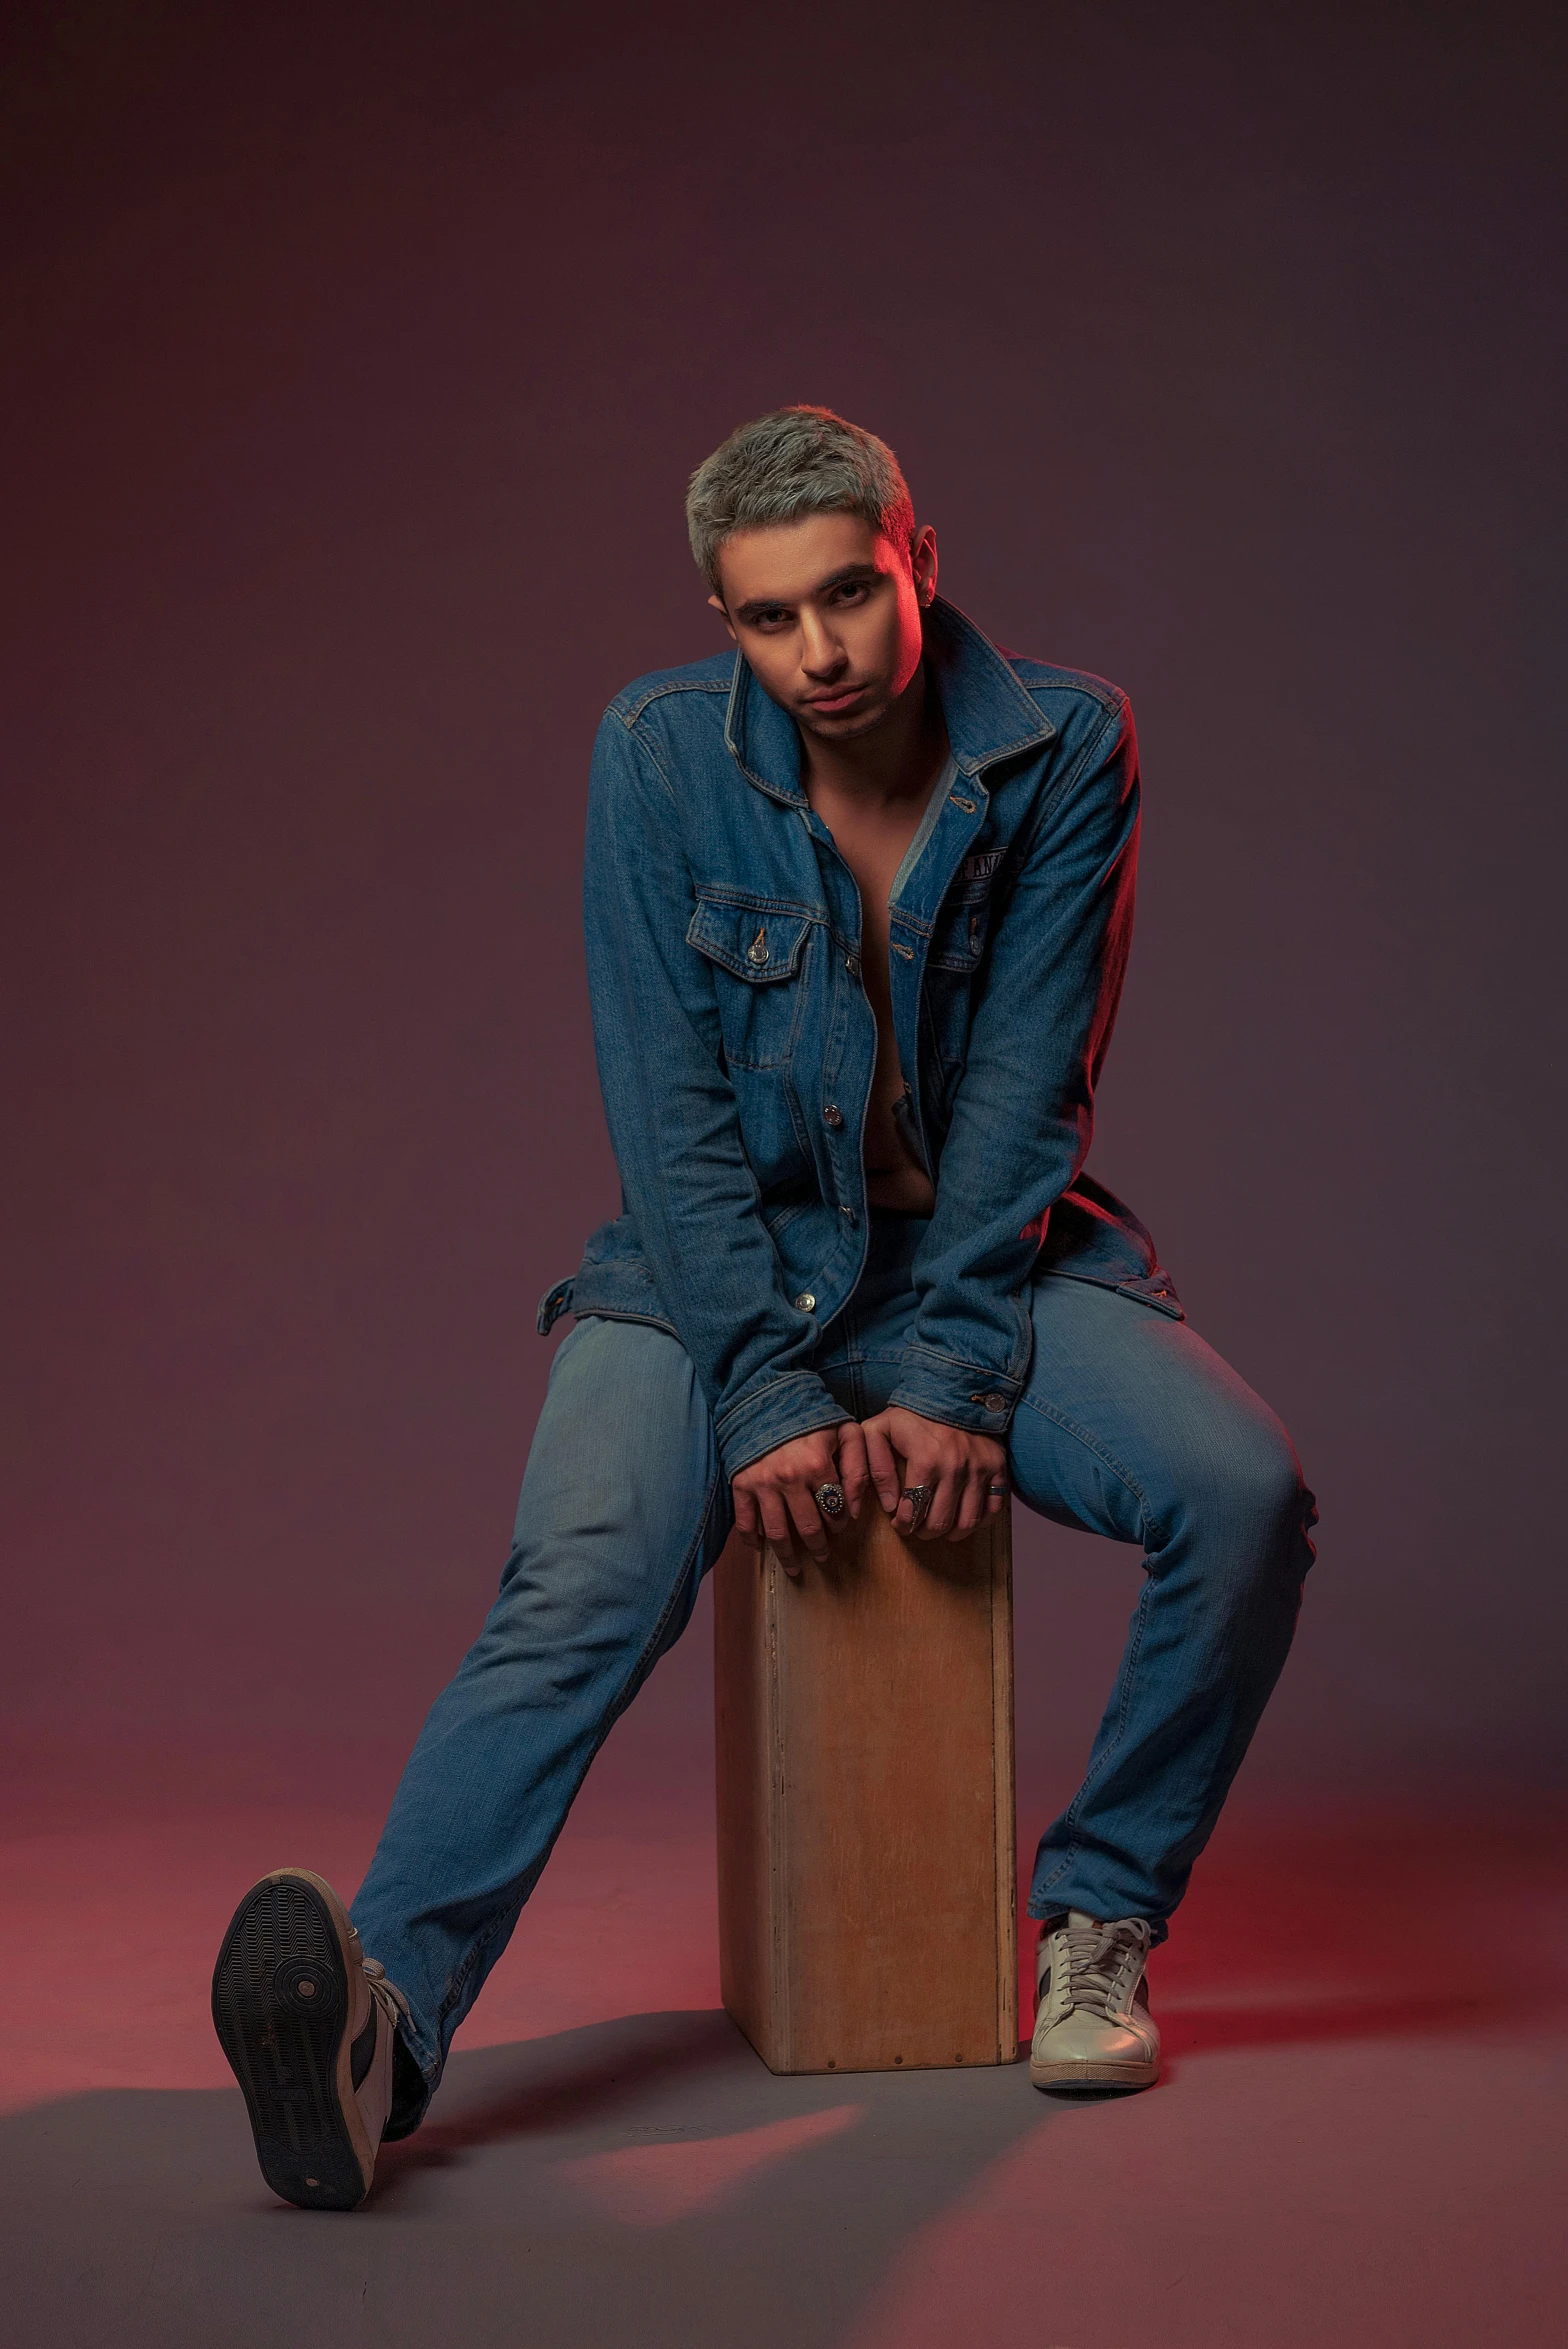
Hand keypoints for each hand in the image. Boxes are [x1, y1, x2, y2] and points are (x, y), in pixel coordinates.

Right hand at [731, 1423, 871, 1572]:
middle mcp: (789, 1480)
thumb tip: (854, 1509)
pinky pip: (746, 1521)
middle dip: (818, 1547)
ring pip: (777, 1533)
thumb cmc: (809, 1415)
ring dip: (787, 1555)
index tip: (839, 1528)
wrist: (765, 1398)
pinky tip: (759, 1548)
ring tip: (794, 1568)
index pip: (834, 1508)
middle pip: (808, 1527)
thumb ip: (858, 1467)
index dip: (839, 1523)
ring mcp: (763, 1484)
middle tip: (823, 1557)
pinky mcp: (741, 1484)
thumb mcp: (845, 1432)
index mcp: (817, 1465)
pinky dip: (752, 1539)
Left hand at [859, 1406, 1007, 1540]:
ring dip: (951, 1532)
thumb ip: (876, 1467)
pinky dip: (979, 1521)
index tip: (899, 1524)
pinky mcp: (997, 1466)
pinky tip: (963, 1518)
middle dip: (924, 1532)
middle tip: (917, 1528)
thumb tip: (889, 1505)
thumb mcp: (878, 1431)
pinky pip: (993, 1508)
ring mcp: (980, 1468)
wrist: (950, 1389)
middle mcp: (956, 1467)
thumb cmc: (909, 1414)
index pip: (913, 1511)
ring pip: (967, 1521)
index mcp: (926, 1459)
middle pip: (940, 1522)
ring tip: (939, 1527)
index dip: (903, 1525)